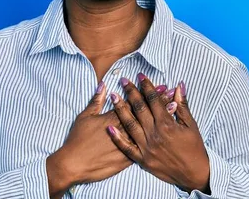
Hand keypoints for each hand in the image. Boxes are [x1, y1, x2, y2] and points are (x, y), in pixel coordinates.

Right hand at [46, 81, 175, 197]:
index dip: (145, 93)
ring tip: (173, 104)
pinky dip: (157, 136)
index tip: (157, 85)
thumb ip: (96, 101)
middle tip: (169, 90)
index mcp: (113, 118)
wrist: (75, 165)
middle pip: (144, 113)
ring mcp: (127, 145)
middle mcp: (123, 130)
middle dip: (157, 101)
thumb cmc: (78, 141)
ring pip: (149, 128)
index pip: (133, 102)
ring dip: (161, 116)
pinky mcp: (128, 158)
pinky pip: (146, 146)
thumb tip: (103, 86)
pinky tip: (167, 129)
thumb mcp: (85, 117)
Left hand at [108, 75, 210, 193]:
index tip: (140, 76)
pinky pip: (126, 148)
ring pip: (130, 125)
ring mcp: (147, 148)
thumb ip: (183, 105)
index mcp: (167, 124)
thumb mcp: (191, 125)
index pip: (153, 100)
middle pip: (139, 108)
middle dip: (131, 92)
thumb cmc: (194, 148)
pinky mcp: (142, 160)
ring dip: (120, 109)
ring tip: (113, 96)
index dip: (146, 86)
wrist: (194, 174)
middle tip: (123, 80)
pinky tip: (109, 127)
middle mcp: (155, 134)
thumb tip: (179, 85)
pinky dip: (117, 138)